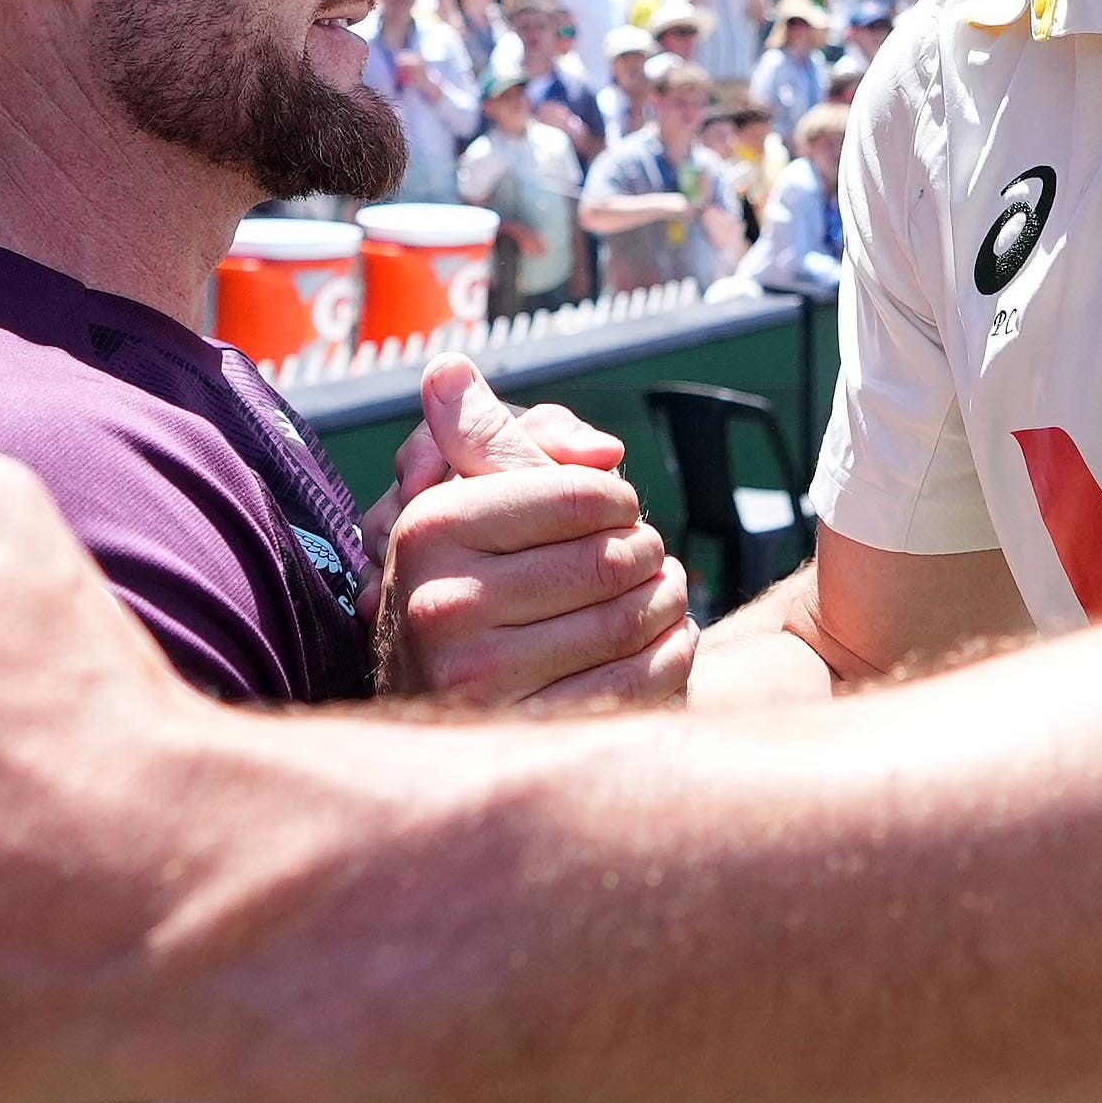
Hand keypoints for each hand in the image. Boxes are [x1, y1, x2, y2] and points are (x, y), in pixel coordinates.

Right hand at [370, 358, 691, 708]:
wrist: (449, 720)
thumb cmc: (476, 589)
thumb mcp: (473, 505)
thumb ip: (482, 437)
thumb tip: (448, 367)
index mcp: (429, 530)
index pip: (580, 494)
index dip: (619, 498)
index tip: (616, 509)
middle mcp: (440, 604)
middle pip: (614, 557)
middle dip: (646, 553)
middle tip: (644, 558)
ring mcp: (480, 679)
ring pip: (634, 619)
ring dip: (667, 602)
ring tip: (659, 596)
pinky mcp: (527, 735)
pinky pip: (643, 680)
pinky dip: (672, 656)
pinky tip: (663, 644)